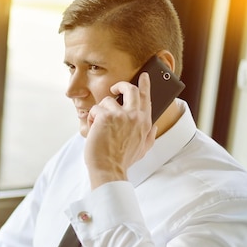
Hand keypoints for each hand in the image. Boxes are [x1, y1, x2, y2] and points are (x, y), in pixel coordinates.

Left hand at [85, 72, 156, 188]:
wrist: (109, 169)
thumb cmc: (122, 161)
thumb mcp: (142, 149)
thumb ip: (149, 136)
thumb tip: (154, 126)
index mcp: (145, 123)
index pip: (147, 98)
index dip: (145, 85)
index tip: (144, 77)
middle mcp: (135, 116)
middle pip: (131, 89)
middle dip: (121, 85)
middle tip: (114, 88)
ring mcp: (121, 115)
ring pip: (108, 101)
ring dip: (100, 111)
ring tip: (98, 126)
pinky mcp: (106, 116)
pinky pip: (96, 109)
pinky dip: (91, 118)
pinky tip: (93, 129)